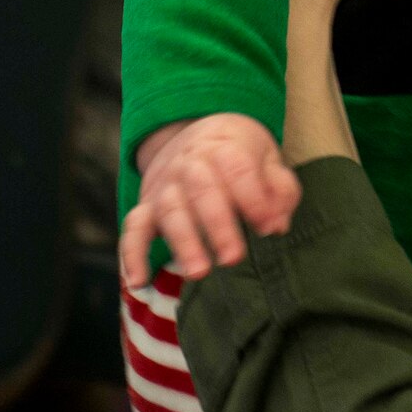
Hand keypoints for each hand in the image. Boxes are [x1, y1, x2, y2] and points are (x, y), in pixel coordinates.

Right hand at [120, 113, 300, 287]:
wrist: (194, 130)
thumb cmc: (240, 153)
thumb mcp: (268, 158)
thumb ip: (280, 189)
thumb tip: (279, 225)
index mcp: (223, 146)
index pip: (238, 170)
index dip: (255, 200)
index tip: (270, 228)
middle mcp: (190, 164)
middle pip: (202, 192)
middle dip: (217, 227)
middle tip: (233, 258)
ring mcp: (165, 186)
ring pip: (170, 211)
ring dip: (183, 243)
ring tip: (199, 273)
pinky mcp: (146, 206)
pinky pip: (133, 229)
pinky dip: (131, 255)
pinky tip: (139, 282)